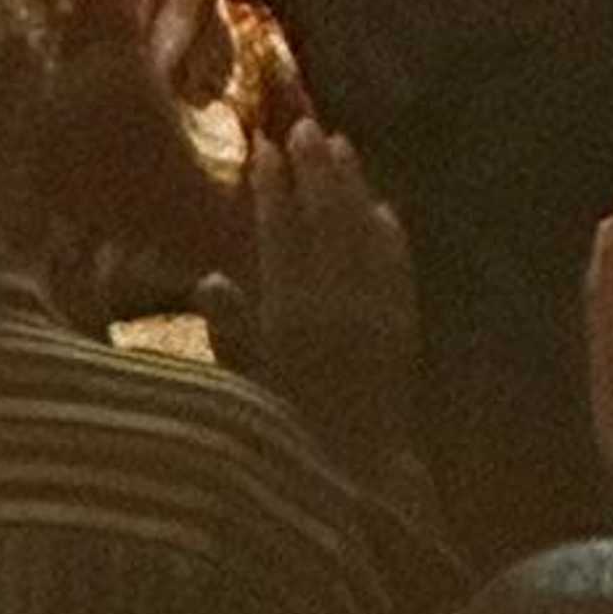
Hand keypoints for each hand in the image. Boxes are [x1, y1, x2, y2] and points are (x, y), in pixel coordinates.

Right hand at [198, 120, 420, 482]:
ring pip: (364, 235)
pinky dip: (390, 235)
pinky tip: (383, 209)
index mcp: (290, 318)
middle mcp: (335, 309)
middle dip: (314, 170)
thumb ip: (229, 334)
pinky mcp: (401, 334)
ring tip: (341, 145)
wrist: (359, 488)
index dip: (272, 188)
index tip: (264, 148)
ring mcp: (374, 318)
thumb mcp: (243, 391)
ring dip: (352, 188)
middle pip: (326, 221)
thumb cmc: (288, 441)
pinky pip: (398, 270)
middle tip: (303, 125)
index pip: (280, 233)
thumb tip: (211, 277)